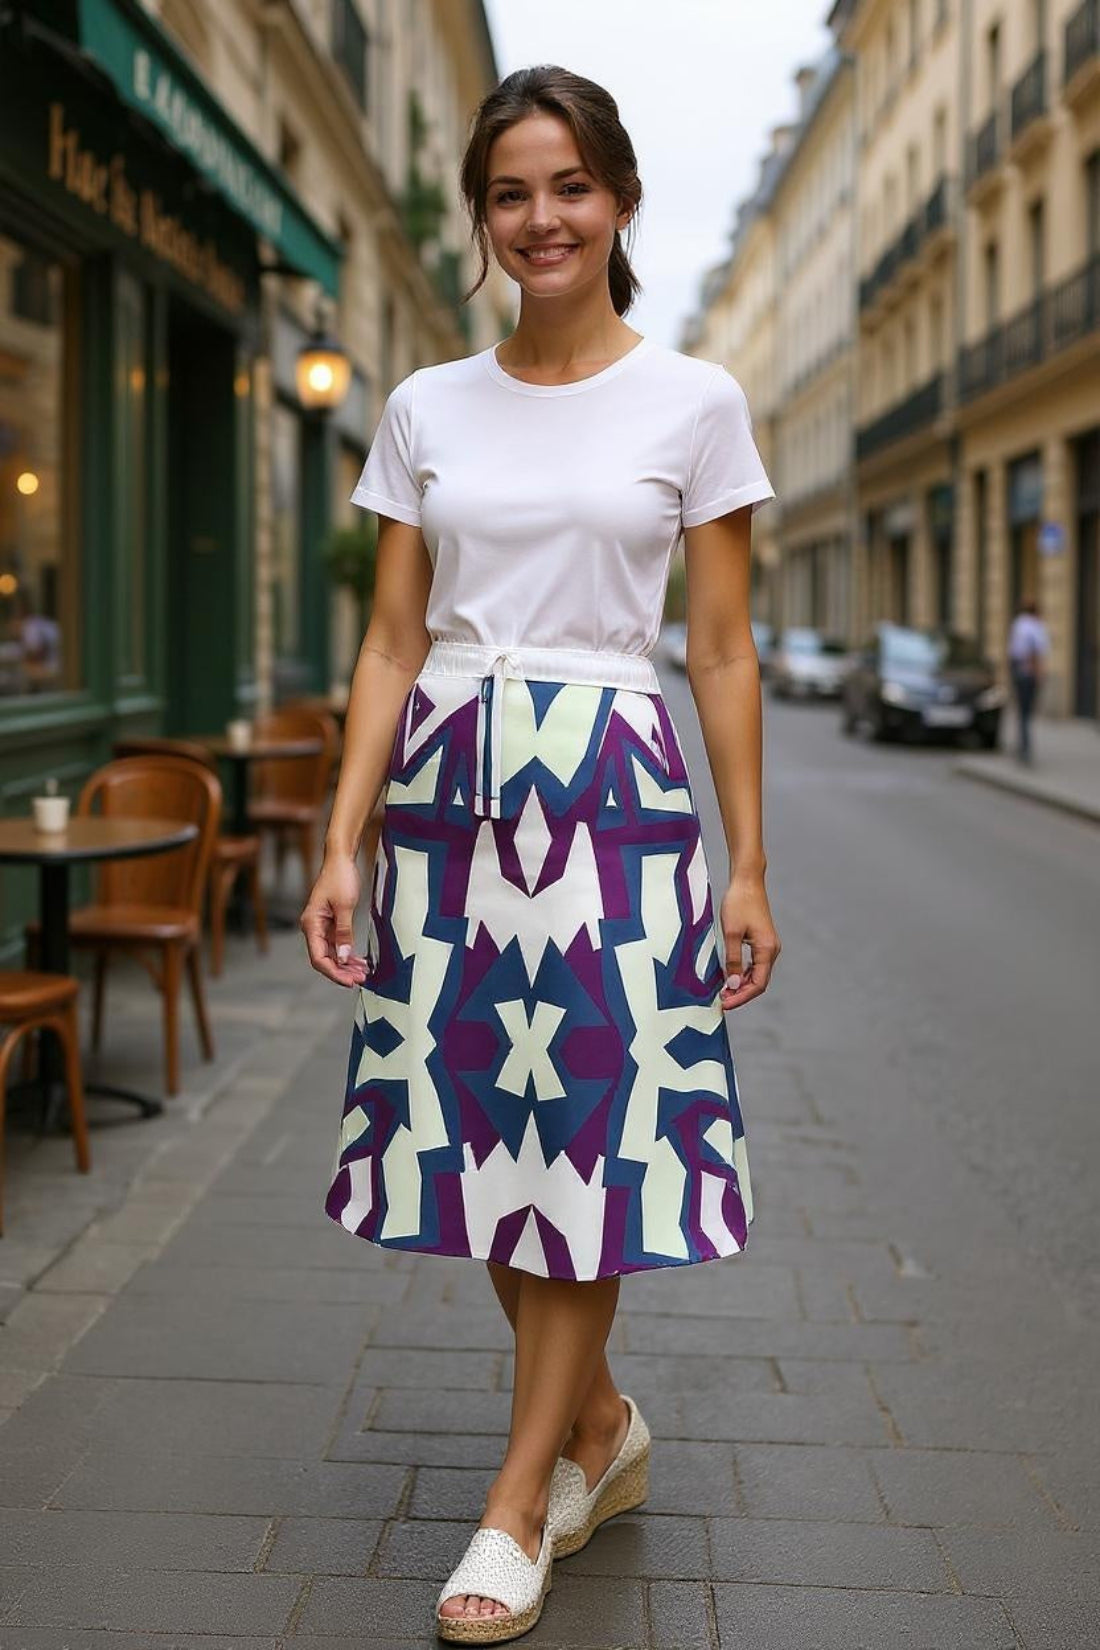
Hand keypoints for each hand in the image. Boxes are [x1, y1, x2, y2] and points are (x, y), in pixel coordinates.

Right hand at [300, 852, 369, 988]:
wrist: (340, 859)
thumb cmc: (340, 878)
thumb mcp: (345, 906)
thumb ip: (344, 933)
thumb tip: (344, 958)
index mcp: (311, 924)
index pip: (319, 958)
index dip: (334, 972)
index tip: (350, 981)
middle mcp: (313, 928)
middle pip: (325, 959)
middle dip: (342, 972)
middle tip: (361, 980)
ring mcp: (322, 927)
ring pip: (332, 954)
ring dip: (346, 965)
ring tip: (363, 973)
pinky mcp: (331, 924)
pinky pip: (338, 945)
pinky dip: (348, 954)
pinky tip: (360, 961)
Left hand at [717, 873, 780, 1010]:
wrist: (747, 881)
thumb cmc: (738, 903)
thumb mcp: (731, 933)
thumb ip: (732, 960)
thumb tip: (733, 985)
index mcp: (766, 950)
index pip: (758, 984)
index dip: (741, 997)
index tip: (725, 1004)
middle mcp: (771, 950)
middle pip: (759, 982)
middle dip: (741, 994)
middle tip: (721, 1001)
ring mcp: (768, 946)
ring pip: (757, 974)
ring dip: (741, 985)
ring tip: (723, 992)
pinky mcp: (762, 941)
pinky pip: (754, 964)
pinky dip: (743, 973)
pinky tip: (729, 977)